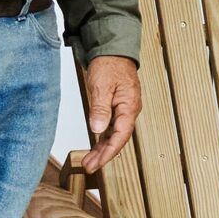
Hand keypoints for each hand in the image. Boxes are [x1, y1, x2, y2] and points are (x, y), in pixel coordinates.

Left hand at [80, 55, 142, 172]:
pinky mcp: (117, 109)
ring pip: (114, 135)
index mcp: (129, 106)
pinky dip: (102, 139)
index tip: (97, 163)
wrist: (113, 51)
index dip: (109, 152)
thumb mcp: (101, 85)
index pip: (121, 135)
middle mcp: (129, 111)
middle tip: (90, 167)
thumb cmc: (109, 65)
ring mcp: (123, 110)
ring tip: (89, 161)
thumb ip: (100, 108)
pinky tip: (95, 146)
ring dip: (102, 149)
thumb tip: (98, 129)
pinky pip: (111, 128)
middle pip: (118, 139)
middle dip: (104, 155)